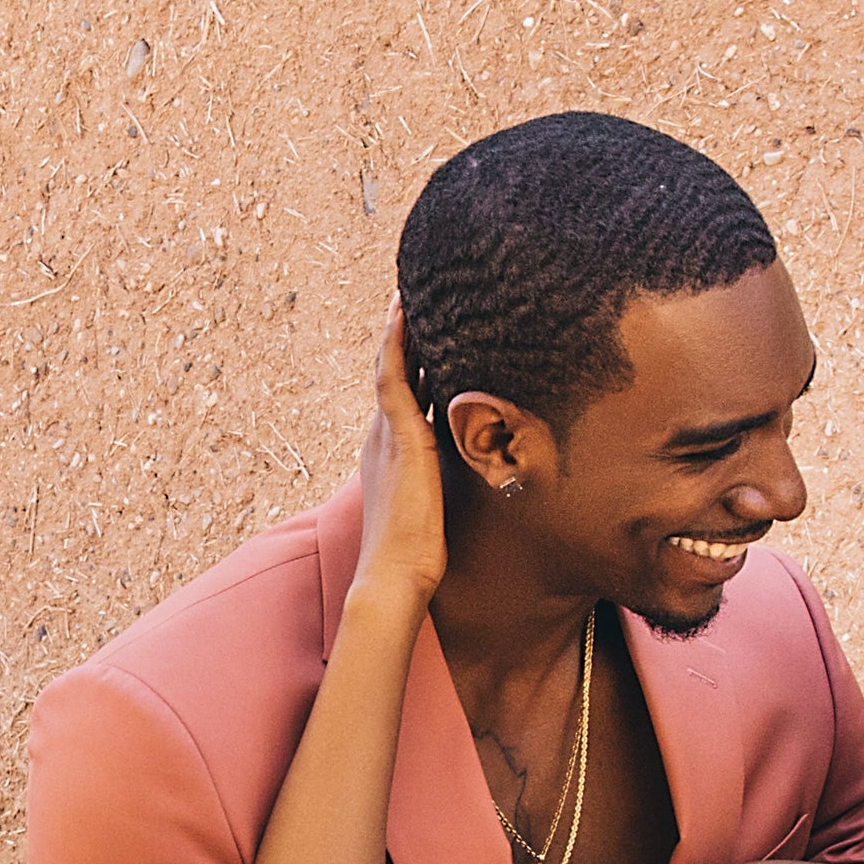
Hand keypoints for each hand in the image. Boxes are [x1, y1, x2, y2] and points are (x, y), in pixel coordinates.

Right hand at [349, 312, 448, 612]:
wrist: (396, 575)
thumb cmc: (418, 555)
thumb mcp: (437, 508)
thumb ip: (450, 486)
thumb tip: (480, 478)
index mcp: (393, 452)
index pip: (403, 394)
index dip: (412, 360)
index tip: (423, 329)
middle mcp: (383, 436)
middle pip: (395, 370)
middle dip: (405, 334)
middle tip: (414, 294)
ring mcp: (386, 433)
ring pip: (392, 364)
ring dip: (400, 326)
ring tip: (410, 288)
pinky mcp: (399, 435)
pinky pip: (393, 374)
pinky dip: (396, 341)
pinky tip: (404, 310)